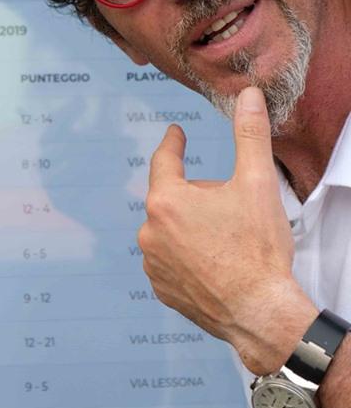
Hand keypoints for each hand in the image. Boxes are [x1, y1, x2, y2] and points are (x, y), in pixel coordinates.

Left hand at [138, 86, 316, 372]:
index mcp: (166, 201)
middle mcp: (149, 232)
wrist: (259, 312)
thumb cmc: (257, 248)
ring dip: (193, 230)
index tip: (175, 134)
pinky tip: (217, 266)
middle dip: (199, 198)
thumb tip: (248, 95)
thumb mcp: (258, 184)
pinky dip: (190, 258)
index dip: (173, 143)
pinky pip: (173, 262)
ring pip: (173, 232)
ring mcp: (153, 264)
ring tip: (229, 244)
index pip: (165, 161)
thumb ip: (249, 135)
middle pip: (174, 200)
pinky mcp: (162, 289)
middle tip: (234, 212)